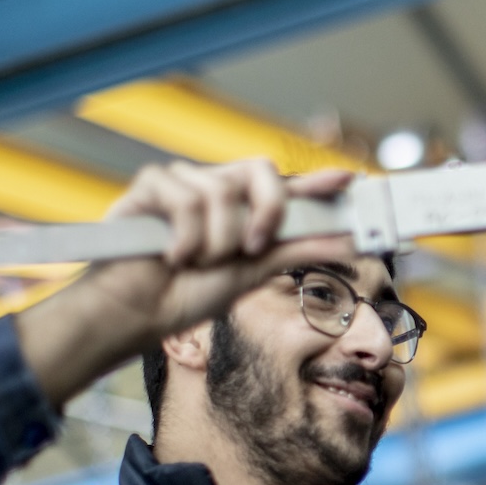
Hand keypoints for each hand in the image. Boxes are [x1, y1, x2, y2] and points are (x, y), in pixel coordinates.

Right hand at [15, 160, 352, 405]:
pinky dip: (184, 236)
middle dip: (265, 212)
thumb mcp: (253, 274)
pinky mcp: (151, 186)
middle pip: (259, 171)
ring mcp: (184, 185)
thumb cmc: (187, 295)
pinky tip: (171, 255)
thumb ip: (296, 251)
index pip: (284, 187)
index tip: (348, 179)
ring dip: (215, 240)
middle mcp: (217, 191)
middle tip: (252, 248)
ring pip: (222, 190)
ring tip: (195, 262)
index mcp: (243, 211)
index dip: (316, 181)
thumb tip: (346, 240)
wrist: (137, 313)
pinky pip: (184, 197)